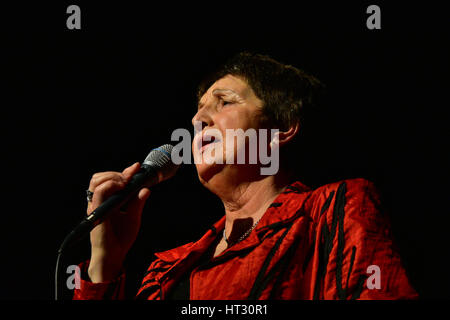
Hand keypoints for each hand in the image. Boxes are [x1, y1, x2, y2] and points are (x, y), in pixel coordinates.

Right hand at [86, 162, 150, 281]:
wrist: (113, 255)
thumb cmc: (120, 239)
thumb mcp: (133, 217)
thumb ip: (138, 202)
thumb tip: (146, 189)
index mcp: (105, 202)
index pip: (109, 180)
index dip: (123, 172)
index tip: (136, 167)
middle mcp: (98, 202)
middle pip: (99, 177)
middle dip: (117, 173)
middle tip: (131, 177)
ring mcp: (96, 205)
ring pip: (96, 180)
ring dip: (113, 176)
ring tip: (126, 182)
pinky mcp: (97, 211)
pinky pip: (99, 192)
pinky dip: (111, 185)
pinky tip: (122, 187)